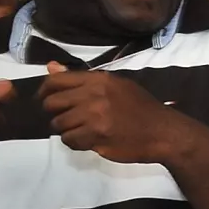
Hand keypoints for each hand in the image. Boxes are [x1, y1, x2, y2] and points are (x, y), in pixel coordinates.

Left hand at [39, 66, 190, 165]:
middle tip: (69, 118)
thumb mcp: (115, 86)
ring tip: (83, 130)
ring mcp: (95, 115)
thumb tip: (50, 66)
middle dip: (55, 113)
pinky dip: (76, 142)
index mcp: (99, 80)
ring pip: (59, 124)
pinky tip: (90, 140)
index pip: (55, 81)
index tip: (47, 101)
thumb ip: (81, 79)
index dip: (44, 92)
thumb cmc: (141, 108)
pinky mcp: (97, 135)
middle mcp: (94, 94)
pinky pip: (70, 140)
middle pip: (52, 103)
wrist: (164, 132)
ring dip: (67, 130)